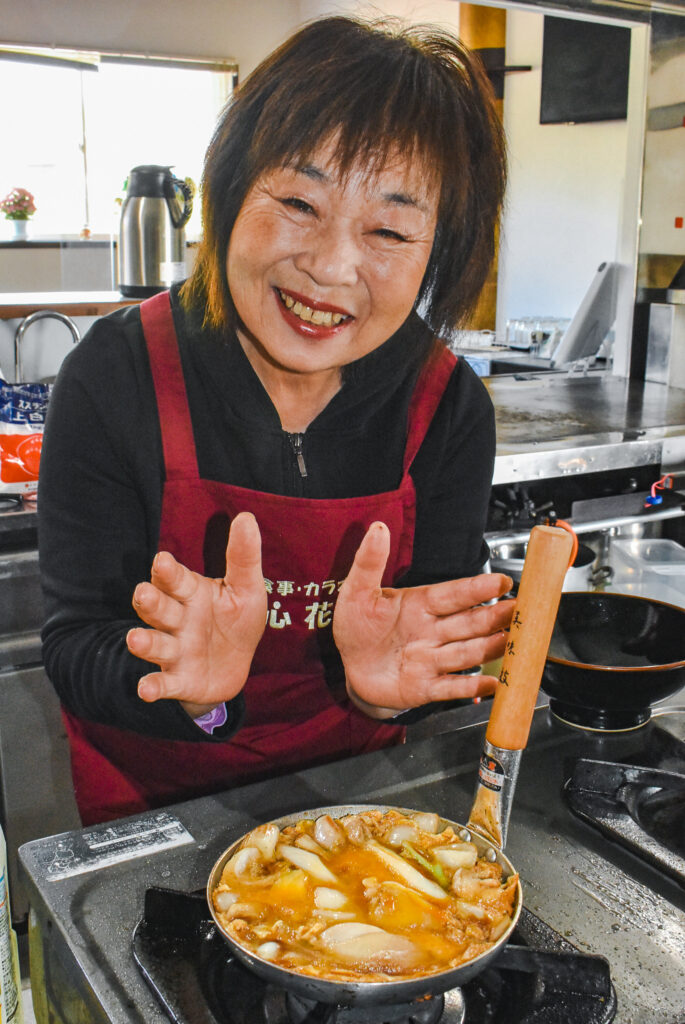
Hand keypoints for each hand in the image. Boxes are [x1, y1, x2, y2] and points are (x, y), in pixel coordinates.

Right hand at [126, 511, 266, 715]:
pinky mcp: (178, 680)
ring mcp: (175, 651)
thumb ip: (243, 557)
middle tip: (142, 593)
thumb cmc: (236, 621)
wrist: (235, 667)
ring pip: (156, 644)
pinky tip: (145, 690)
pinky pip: (163, 684)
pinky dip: (152, 687)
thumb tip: (246, 517)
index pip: (176, 580)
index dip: (168, 571)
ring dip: (144, 642)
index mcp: (192, 594)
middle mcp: (177, 620)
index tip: (163, 561)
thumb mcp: (247, 589)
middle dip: (150, 601)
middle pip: (159, 608)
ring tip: (135, 639)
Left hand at [332, 522, 513, 717]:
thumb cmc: (357, 628)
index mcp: (420, 604)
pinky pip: (451, 686)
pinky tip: (494, 685)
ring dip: (490, 647)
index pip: (453, 594)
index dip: (477, 588)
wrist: (350, 668)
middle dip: (495, 616)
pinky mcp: (425, 687)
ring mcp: (431, 659)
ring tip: (513, 641)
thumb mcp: (357, 591)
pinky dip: (472, 687)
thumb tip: (378, 528)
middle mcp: (431, 631)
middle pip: (469, 623)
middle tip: (520, 610)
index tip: (501, 582)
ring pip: (466, 652)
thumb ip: (370, 562)